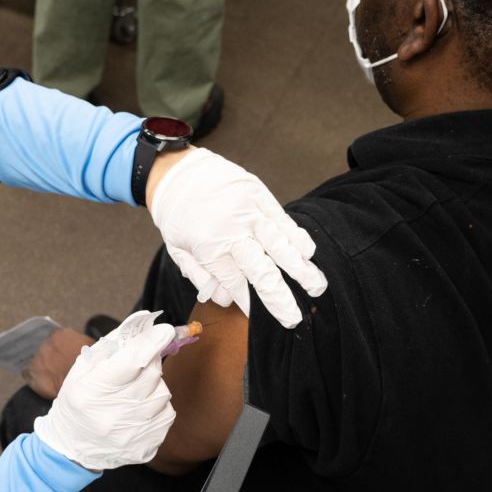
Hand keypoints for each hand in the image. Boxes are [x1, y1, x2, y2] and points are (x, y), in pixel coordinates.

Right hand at [33, 311, 176, 469]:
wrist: (73, 447)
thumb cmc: (78, 401)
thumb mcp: (82, 370)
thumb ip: (111, 345)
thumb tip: (143, 324)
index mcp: (91, 391)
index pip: (132, 360)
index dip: (152, 342)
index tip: (165, 330)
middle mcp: (111, 415)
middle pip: (151, 374)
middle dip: (151, 361)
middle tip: (141, 361)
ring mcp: (130, 434)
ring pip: (162, 393)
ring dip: (153, 386)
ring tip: (135, 391)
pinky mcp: (146, 447)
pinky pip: (167, 414)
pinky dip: (157, 407)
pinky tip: (140, 409)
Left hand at [147, 148, 327, 328]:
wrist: (175, 171)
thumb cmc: (177, 215)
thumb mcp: (177, 250)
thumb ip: (201, 276)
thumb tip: (226, 299)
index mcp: (209, 249)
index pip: (236, 285)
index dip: (252, 304)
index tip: (266, 320)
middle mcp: (232, 232)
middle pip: (262, 272)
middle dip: (280, 298)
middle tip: (294, 317)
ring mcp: (248, 212)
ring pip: (280, 246)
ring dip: (300, 269)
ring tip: (316, 287)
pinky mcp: (259, 195)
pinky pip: (283, 220)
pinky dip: (297, 238)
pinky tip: (308, 253)